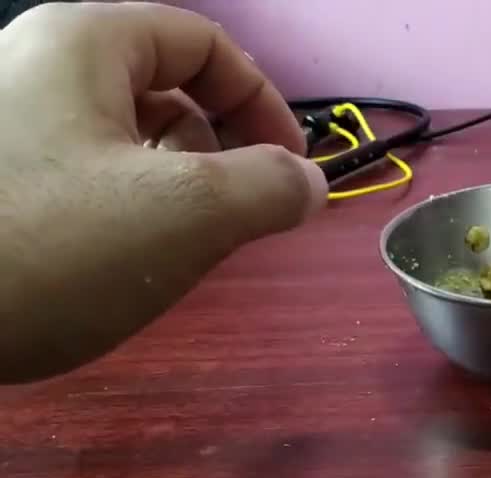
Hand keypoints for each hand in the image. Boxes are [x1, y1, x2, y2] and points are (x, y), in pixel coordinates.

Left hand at [0, 1, 325, 381]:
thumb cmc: (48, 248)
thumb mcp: (188, 215)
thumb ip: (270, 187)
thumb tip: (305, 183)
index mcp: (83, 43)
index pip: (204, 43)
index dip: (264, 103)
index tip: (291, 173)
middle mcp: (34, 65)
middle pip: (162, 86)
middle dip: (216, 150)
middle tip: (234, 219)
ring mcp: (1, 123)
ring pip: (118, 136)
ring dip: (169, 186)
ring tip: (173, 251)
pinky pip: (74, 173)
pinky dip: (115, 209)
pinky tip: (111, 266)